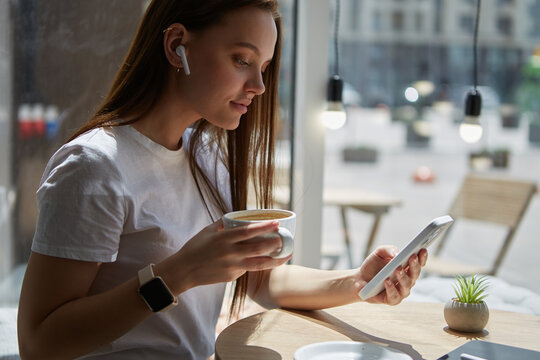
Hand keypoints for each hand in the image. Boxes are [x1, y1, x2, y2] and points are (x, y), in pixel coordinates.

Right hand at [168, 219, 290, 289]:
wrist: (184, 270)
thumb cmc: (195, 247)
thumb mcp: (208, 231)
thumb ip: (224, 224)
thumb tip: (237, 217)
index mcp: (224, 239)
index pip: (249, 231)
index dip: (264, 227)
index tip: (277, 223)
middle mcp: (230, 253)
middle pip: (258, 248)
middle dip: (275, 243)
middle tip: (284, 239)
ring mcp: (232, 267)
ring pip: (259, 264)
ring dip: (275, 260)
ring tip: (287, 255)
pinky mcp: (232, 277)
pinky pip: (247, 269)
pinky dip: (255, 264)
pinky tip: (263, 261)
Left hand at [355, 246, 427, 304]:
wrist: (360, 279)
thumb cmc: (373, 265)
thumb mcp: (379, 253)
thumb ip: (389, 250)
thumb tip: (397, 253)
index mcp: (408, 268)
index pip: (419, 263)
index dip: (422, 257)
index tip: (423, 249)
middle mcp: (408, 280)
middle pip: (415, 273)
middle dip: (414, 265)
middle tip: (412, 257)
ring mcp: (401, 291)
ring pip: (407, 285)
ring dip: (403, 276)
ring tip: (397, 269)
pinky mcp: (392, 300)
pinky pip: (394, 295)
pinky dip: (391, 288)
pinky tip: (387, 281)